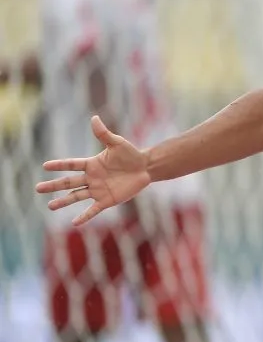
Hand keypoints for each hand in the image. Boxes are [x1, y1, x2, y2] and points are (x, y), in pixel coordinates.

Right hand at [35, 115, 151, 225]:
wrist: (145, 168)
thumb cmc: (130, 154)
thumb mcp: (117, 143)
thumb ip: (104, 134)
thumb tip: (94, 118)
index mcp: (91, 164)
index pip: (72, 165)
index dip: (59, 165)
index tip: (45, 166)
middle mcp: (91, 178)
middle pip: (69, 182)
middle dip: (53, 186)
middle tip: (37, 189)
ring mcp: (98, 190)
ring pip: (77, 196)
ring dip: (63, 202)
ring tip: (50, 206)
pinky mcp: (107, 200)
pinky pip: (93, 209)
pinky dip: (85, 216)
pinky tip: (75, 223)